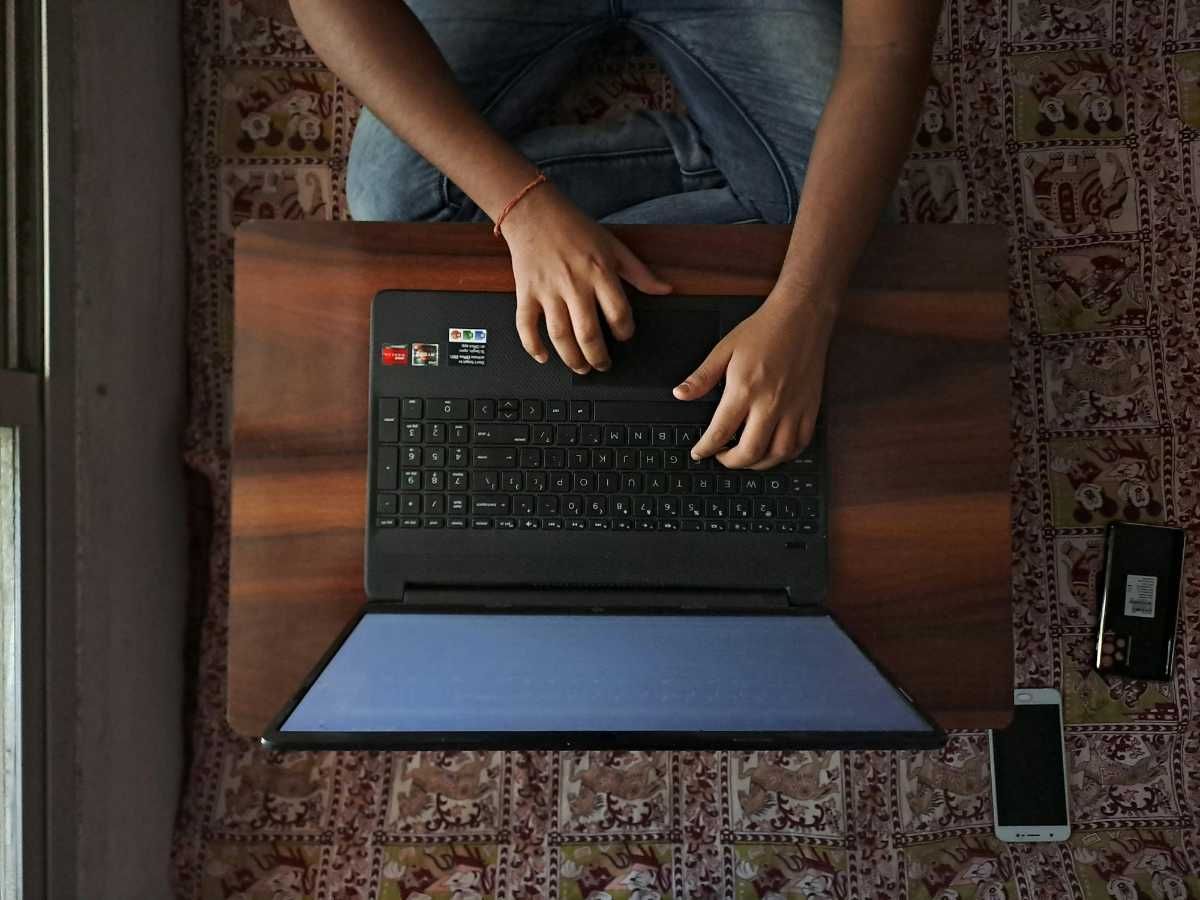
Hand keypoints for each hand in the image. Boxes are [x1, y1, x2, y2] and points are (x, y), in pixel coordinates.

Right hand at [501, 184, 671, 373]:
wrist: (535, 212)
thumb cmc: (576, 229)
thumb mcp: (614, 246)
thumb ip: (640, 273)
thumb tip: (666, 290)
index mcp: (599, 272)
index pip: (618, 313)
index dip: (625, 332)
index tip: (625, 336)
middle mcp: (574, 284)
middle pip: (588, 333)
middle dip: (598, 357)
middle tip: (603, 365)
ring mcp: (548, 290)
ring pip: (559, 335)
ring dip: (571, 358)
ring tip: (580, 368)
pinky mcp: (526, 292)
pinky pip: (525, 325)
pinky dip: (532, 346)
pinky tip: (543, 358)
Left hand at [673, 290, 836, 469]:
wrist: (801, 316)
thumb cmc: (764, 330)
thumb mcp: (725, 349)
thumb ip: (702, 376)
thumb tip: (680, 394)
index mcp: (744, 389)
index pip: (720, 432)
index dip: (706, 449)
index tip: (699, 453)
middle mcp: (770, 403)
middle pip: (749, 451)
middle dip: (731, 462)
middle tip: (721, 458)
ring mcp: (793, 408)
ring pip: (777, 454)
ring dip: (758, 464)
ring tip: (746, 457)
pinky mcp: (810, 407)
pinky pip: (801, 443)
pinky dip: (785, 454)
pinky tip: (774, 451)